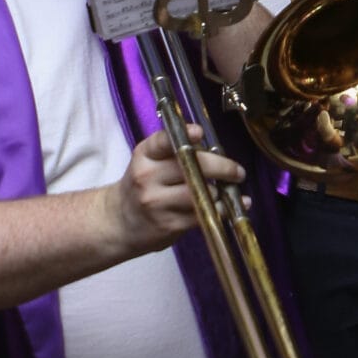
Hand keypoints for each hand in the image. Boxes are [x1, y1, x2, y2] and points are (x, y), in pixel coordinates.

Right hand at [113, 126, 245, 257]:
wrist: (119, 222)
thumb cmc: (143, 186)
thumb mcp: (149, 163)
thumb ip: (175, 153)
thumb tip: (217, 153)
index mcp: (144, 156)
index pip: (161, 142)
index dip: (182, 135)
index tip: (199, 133)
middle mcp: (147, 177)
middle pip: (190, 167)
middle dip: (221, 167)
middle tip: (238, 171)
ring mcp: (156, 203)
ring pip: (199, 193)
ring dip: (221, 192)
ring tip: (230, 190)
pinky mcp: (167, 225)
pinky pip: (201, 215)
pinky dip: (220, 211)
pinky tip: (229, 207)